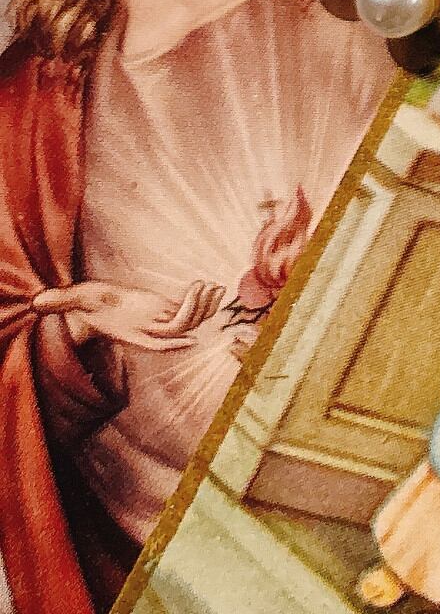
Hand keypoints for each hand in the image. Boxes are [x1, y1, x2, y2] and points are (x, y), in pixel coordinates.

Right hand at [34, 279, 222, 351]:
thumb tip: (37, 302)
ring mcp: (157, 319)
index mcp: (131, 329)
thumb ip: (61, 300)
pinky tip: (212, 287)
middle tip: (207, 286)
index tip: (192, 336)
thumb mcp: (76, 298)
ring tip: (216, 286)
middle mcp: (148, 328)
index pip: (154, 341)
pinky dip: (202, 302)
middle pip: (177, 328)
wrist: (93, 308)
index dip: (173, 341)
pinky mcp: (163, 308)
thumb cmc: (86, 302)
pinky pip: (188, 311)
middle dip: (195, 311)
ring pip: (188, 321)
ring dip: (205, 306)